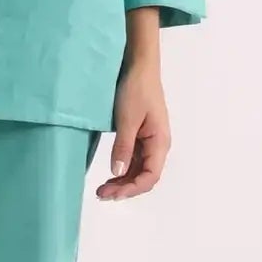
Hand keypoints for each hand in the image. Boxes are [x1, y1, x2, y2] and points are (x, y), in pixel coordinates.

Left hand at [96, 61, 170, 199]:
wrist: (139, 66)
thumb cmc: (136, 89)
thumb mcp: (126, 119)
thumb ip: (123, 147)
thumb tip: (117, 173)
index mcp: (160, 142)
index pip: (150, 176)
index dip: (132, 189)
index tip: (113, 194)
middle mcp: (158, 145)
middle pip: (145, 176)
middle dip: (125, 188)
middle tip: (101, 195)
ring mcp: (149, 141)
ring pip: (139, 170)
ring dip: (123, 181)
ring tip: (102, 189)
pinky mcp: (141, 136)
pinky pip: (134, 160)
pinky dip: (123, 169)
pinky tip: (110, 175)